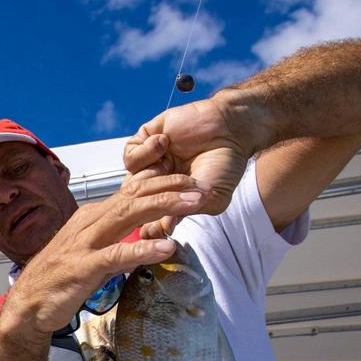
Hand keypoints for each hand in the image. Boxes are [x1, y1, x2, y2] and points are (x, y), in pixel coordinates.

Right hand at [1, 171, 208, 336]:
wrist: (28, 304)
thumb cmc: (60, 278)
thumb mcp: (93, 252)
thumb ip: (118, 240)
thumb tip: (148, 235)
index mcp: (92, 217)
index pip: (131, 192)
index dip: (163, 183)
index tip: (192, 181)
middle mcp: (90, 223)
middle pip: (135, 197)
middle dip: (171, 188)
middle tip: (203, 186)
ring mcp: (85, 244)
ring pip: (128, 216)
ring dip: (164, 207)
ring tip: (194, 204)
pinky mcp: (83, 267)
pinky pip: (117, 255)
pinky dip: (143, 249)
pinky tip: (167, 247)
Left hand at [124, 95, 262, 217]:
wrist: (231, 129)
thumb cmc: (225, 164)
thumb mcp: (210, 198)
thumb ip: (184, 213)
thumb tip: (158, 232)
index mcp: (170, 199)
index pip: (147, 219)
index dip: (149, 224)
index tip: (159, 223)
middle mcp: (156, 183)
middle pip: (136, 203)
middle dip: (151, 199)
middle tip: (169, 187)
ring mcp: (149, 163)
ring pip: (129, 182)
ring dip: (147, 176)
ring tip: (167, 165)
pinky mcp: (144, 141)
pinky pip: (129, 156)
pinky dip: (144, 152)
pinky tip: (164, 142)